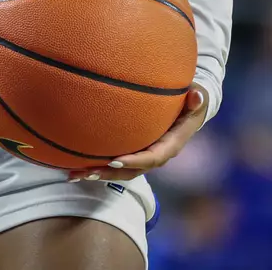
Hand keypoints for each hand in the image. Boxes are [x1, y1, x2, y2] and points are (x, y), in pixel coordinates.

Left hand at [66, 85, 208, 182]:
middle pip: (132, 171)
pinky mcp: (136, 151)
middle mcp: (157, 154)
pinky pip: (117, 161)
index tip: (115, 159)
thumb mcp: (198, 96)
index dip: (134, 161)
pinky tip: (76, 164)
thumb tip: (197, 96)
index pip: (152, 158)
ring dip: (98, 173)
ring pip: (121, 170)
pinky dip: (98, 164)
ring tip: (74, 175)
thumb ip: (197, 98)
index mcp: (171, 145)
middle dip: (109, 173)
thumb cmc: (192, 99)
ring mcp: (145, 154)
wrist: (191, 107)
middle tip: (87, 172)